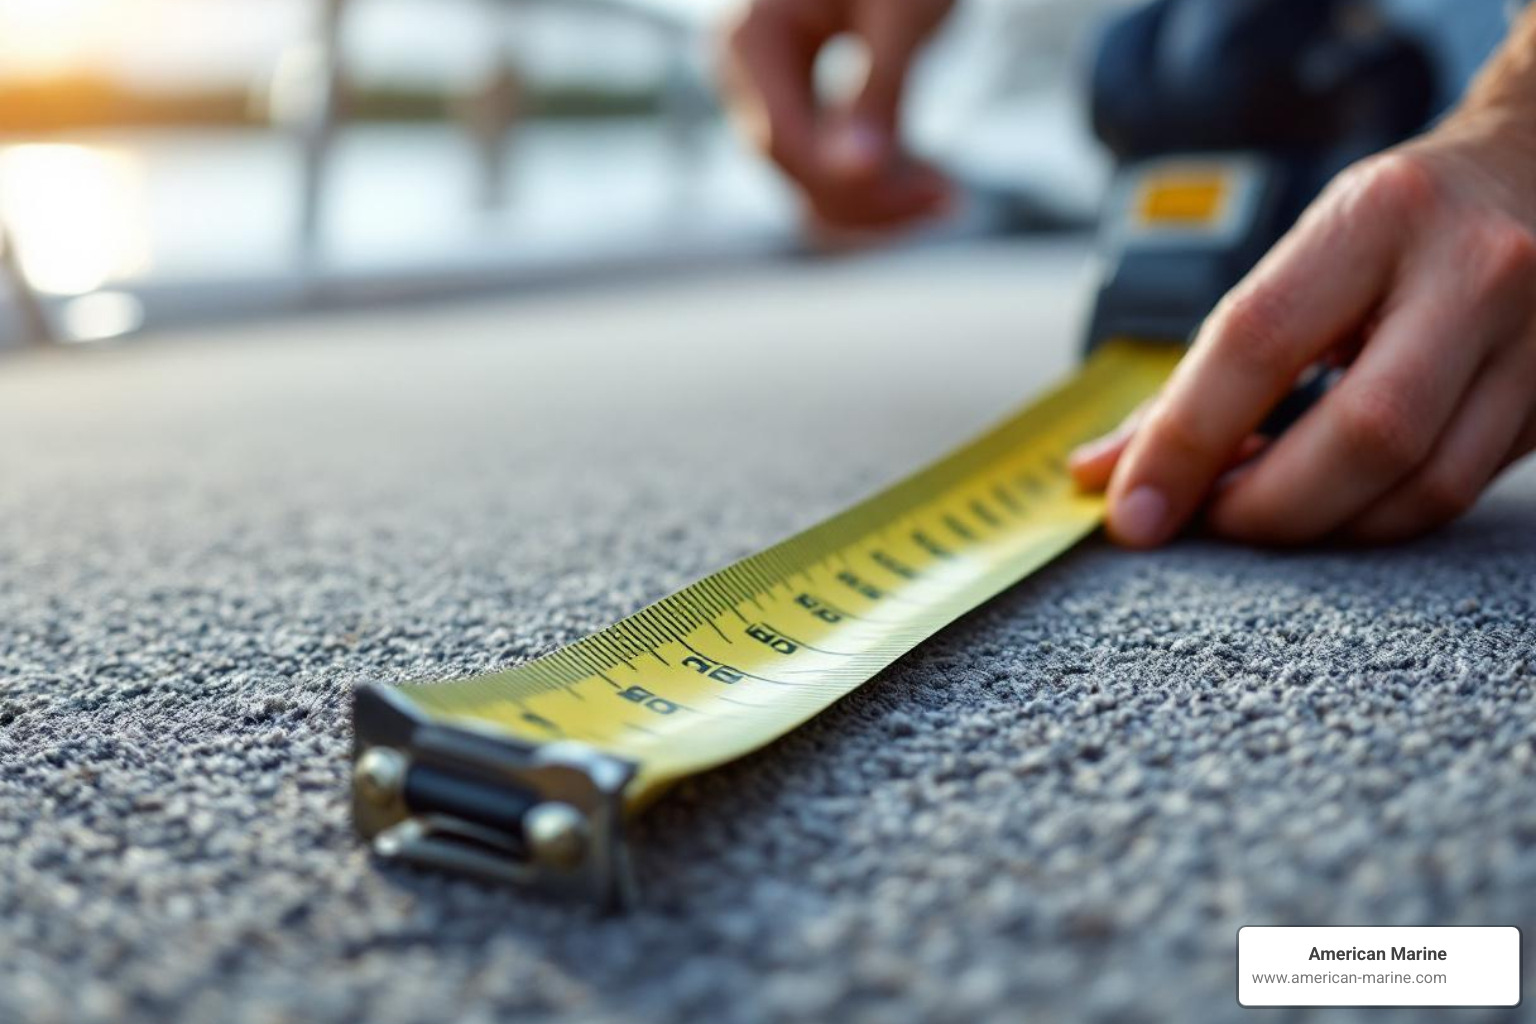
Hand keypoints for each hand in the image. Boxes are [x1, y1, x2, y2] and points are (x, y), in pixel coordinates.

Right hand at [722, 0, 954, 231]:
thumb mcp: (902, 12)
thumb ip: (877, 89)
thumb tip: (855, 170)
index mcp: (750, 36)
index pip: (784, 141)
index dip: (853, 182)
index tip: (936, 193)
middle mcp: (743, 69)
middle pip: (795, 168)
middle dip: (873, 195)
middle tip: (953, 199)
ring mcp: (765, 90)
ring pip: (808, 180)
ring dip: (877, 198)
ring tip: (947, 194)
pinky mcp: (795, 102)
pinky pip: (824, 165)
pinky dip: (875, 180)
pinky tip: (930, 179)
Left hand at [1071, 110, 1535, 546]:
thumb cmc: (1398, 224)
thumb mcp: (1300, 258)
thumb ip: (1201, 371)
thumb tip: (1103, 474)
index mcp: (1380, 215)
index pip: (1260, 341)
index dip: (1184, 440)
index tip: (1131, 511)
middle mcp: (1474, 271)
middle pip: (1365, 433)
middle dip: (1265, 506)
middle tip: (1206, 519)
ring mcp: (1535, 340)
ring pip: (1424, 485)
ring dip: (1322, 525)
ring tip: (1261, 510)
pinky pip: (1457, 493)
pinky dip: (1375, 517)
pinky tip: (1330, 501)